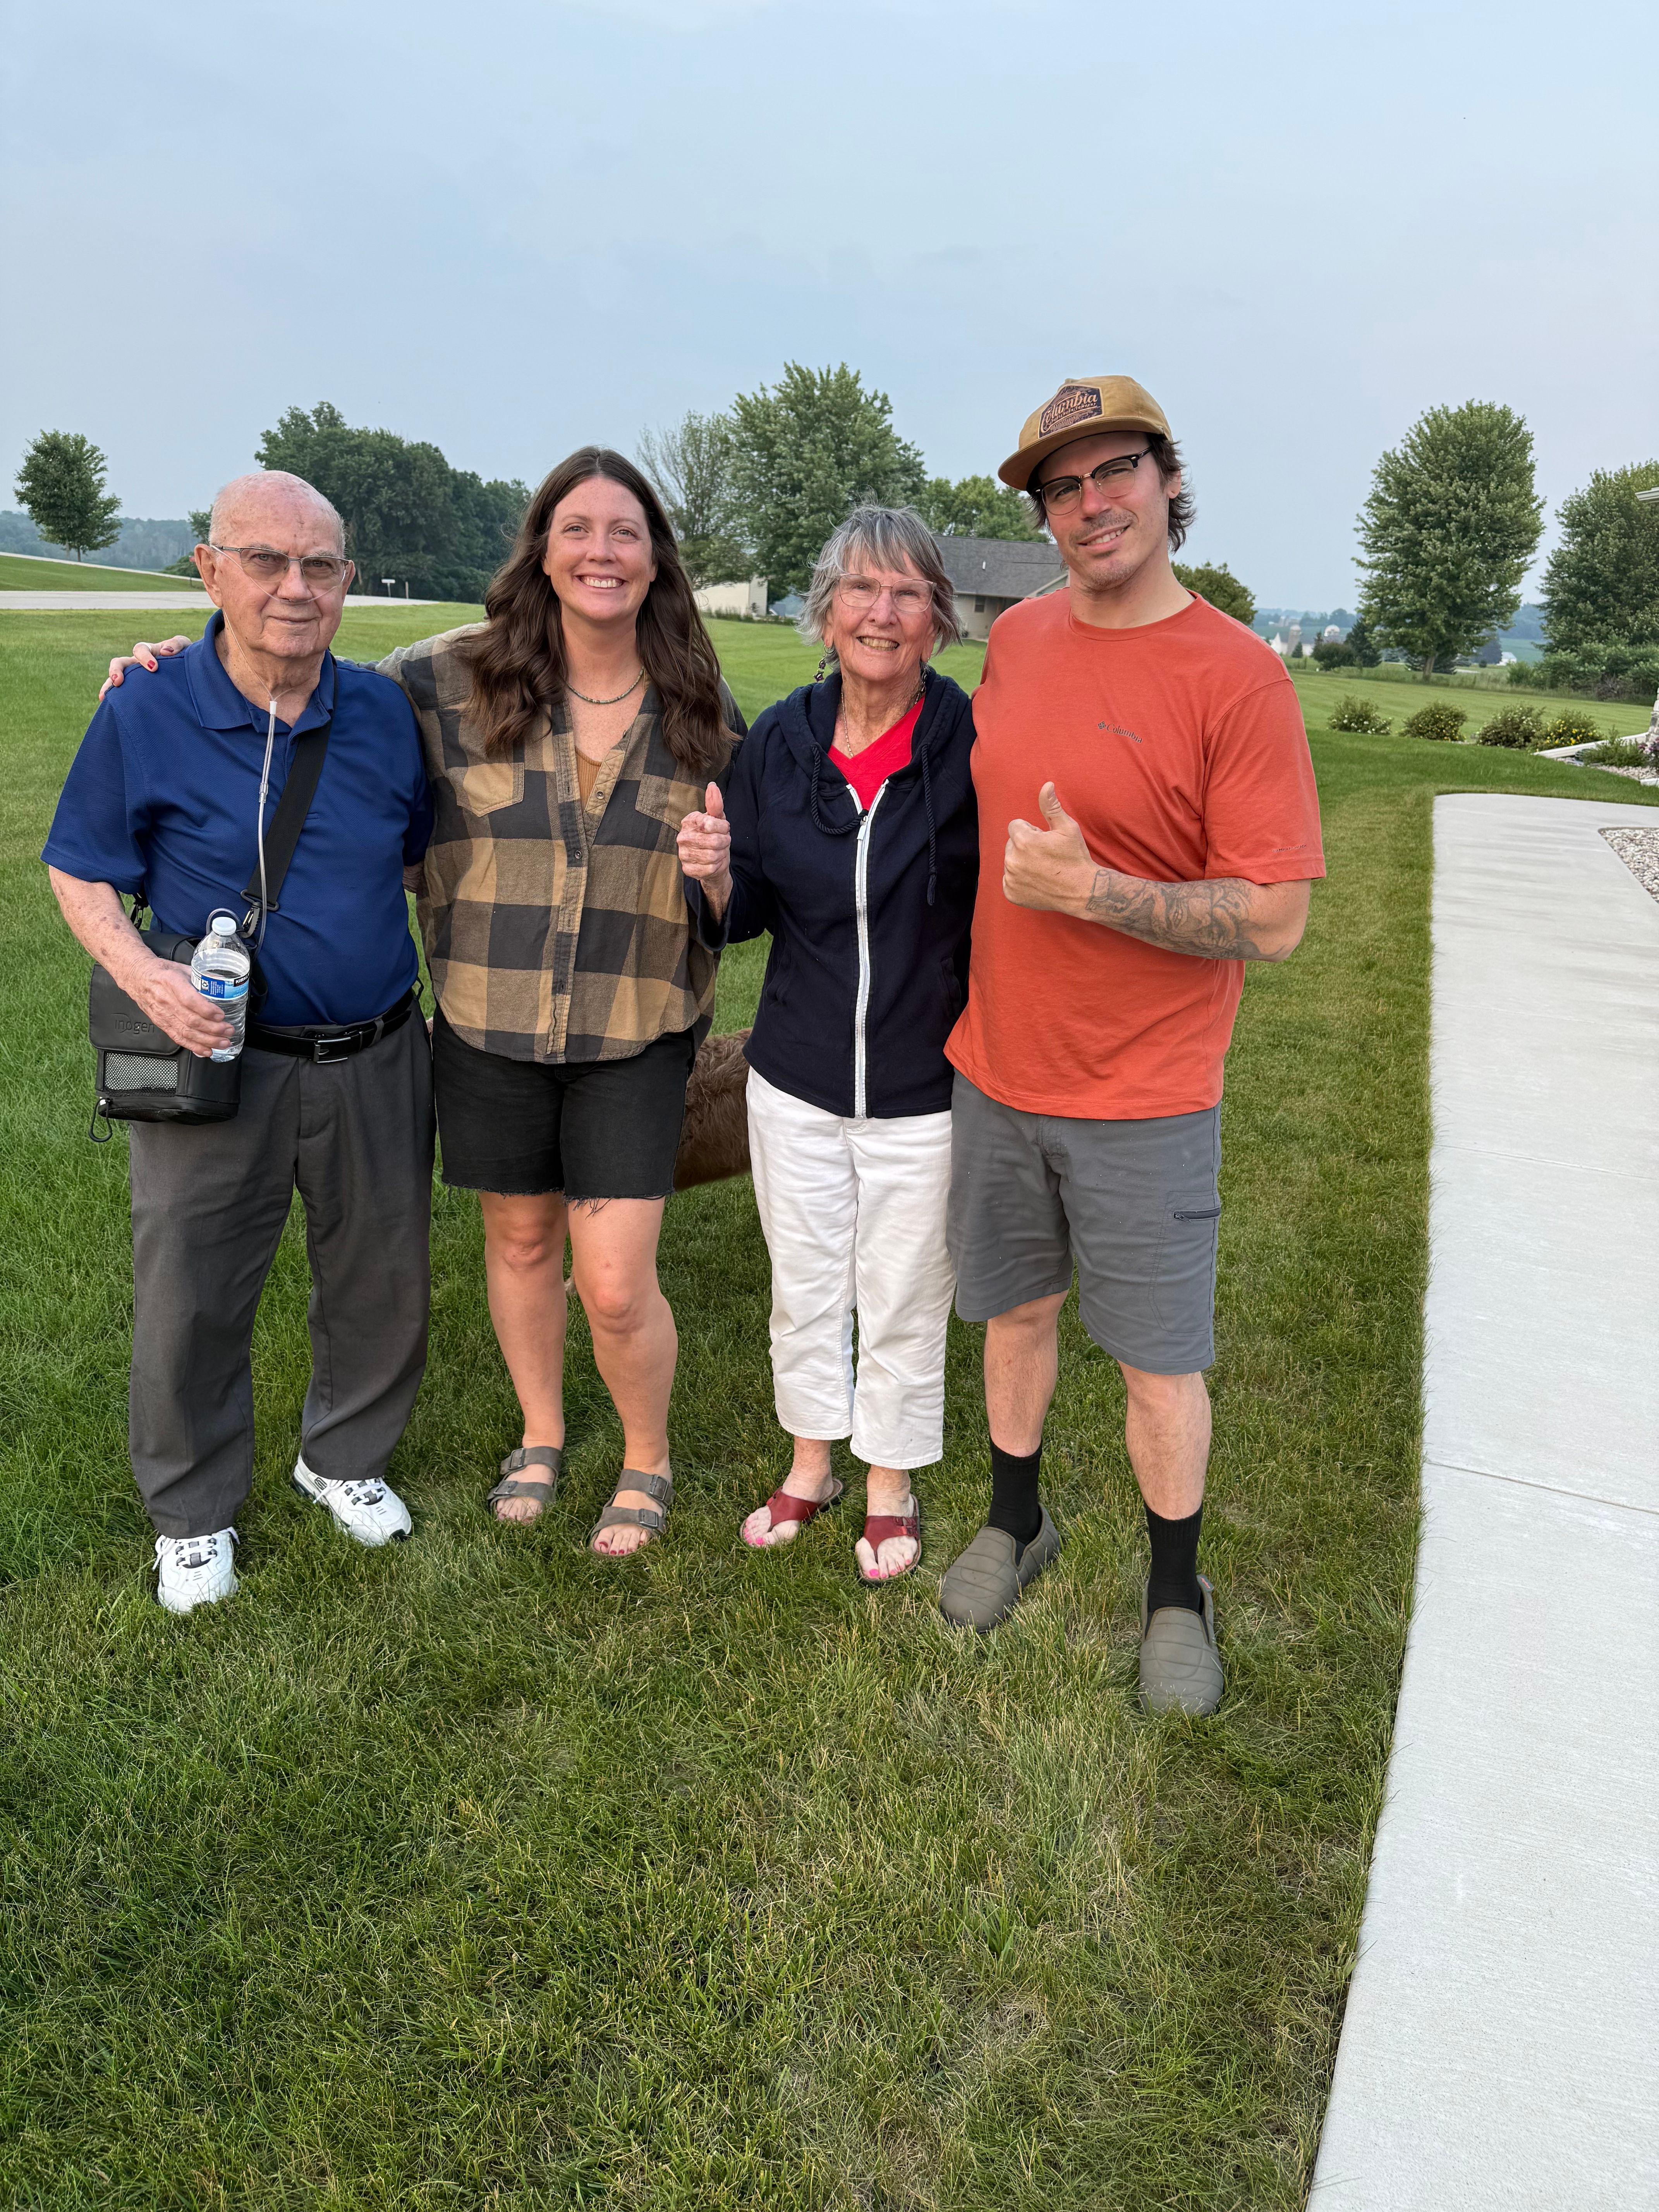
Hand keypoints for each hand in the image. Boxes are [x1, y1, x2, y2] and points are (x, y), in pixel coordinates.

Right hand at [99, 635, 189, 701]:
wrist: (190, 677)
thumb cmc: (185, 658)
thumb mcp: (185, 647)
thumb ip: (177, 644)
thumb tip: (165, 651)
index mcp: (149, 652)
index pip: (140, 649)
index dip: (144, 657)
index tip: (154, 668)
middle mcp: (137, 664)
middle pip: (120, 663)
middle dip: (116, 670)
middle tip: (118, 681)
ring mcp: (134, 678)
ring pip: (115, 679)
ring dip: (109, 686)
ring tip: (105, 696)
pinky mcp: (135, 691)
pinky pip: (120, 694)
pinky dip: (111, 698)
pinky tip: (106, 705)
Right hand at [131, 953, 232, 1058]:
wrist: (136, 976)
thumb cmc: (160, 971)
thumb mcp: (182, 968)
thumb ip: (201, 978)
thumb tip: (222, 985)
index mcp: (171, 982)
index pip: (190, 1000)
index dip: (206, 1010)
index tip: (221, 1015)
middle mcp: (166, 1000)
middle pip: (191, 1020)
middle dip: (213, 1029)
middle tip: (228, 1031)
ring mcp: (162, 1014)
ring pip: (186, 1032)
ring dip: (207, 1040)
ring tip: (223, 1043)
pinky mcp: (161, 1023)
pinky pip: (178, 1038)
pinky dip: (193, 1046)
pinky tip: (206, 1050)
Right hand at [677, 782, 732, 909]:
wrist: (713, 861)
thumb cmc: (715, 836)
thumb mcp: (718, 819)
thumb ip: (715, 804)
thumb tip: (712, 786)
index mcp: (689, 821)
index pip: (710, 823)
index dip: (723, 828)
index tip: (724, 829)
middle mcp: (682, 837)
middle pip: (714, 841)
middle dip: (724, 842)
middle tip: (723, 842)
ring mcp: (683, 854)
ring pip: (712, 856)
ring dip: (721, 854)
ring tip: (718, 852)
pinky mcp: (687, 869)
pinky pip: (709, 869)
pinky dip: (716, 866)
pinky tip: (713, 863)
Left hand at [1002, 782, 1097, 914]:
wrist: (1082, 891)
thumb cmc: (1076, 857)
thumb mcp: (1067, 828)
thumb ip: (1051, 806)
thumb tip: (1046, 785)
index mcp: (1023, 841)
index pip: (1015, 826)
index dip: (1031, 831)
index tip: (1045, 840)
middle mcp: (1012, 860)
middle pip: (1011, 843)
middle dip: (1025, 846)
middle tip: (1046, 856)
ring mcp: (1010, 878)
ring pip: (1011, 861)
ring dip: (1022, 861)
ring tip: (1043, 868)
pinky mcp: (1010, 892)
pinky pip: (1009, 879)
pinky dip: (1019, 880)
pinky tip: (1037, 881)